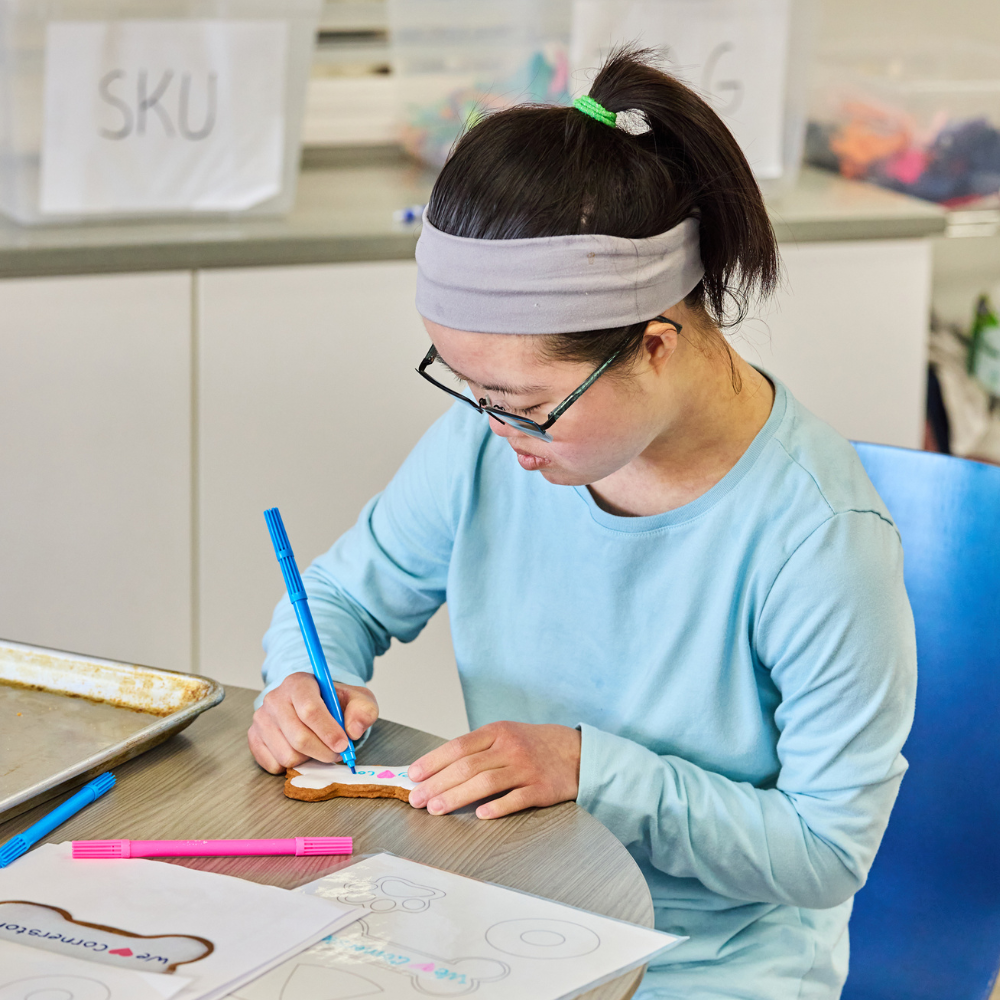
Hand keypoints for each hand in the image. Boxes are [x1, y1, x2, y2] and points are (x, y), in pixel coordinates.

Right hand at [247, 671, 377, 773]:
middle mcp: (274, 699)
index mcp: (299, 683)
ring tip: (318, 747)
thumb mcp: (358, 699)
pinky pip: (273, 764)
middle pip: (298, 737)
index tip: (344, 745)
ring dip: (308, 759)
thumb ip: (363, 710)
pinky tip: (301, 752)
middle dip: (323, 751)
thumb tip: (353, 730)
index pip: (310, 710)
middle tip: (336, 753)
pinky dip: (292, 765)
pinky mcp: (254, 737)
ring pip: (287, 755)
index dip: (328, 732)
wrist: (315, 704)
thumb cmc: (335, 703)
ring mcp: (261, 719)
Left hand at [407, 722, 580, 819]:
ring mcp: (526, 768)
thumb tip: (437, 770)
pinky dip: (497, 806)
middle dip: (437, 784)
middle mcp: (510, 747)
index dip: (433, 761)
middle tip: (416, 799)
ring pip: (486, 782)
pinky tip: (480, 815)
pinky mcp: (542, 788)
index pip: (458, 746)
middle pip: (467, 766)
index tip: (413, 775)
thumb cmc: (532, 745)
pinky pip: (517, 798)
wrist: (575, 751)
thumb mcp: (504, 736)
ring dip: (457, 797)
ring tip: (436, 809)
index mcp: (497, 732)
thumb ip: (476, 749)